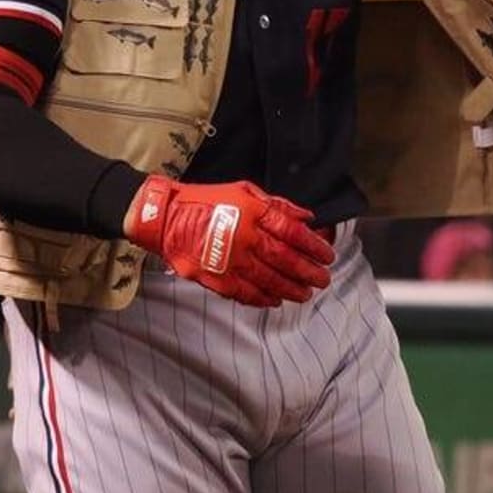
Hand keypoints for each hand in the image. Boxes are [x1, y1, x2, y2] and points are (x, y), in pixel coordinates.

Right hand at [123, 176, 333, 306]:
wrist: (166, 218)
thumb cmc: (206, 200)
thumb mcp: (243, 191)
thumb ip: (276, 205)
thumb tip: (306, 217)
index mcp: (253, 212)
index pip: (291, 231)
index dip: (312, 245)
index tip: (327, 254)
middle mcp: (245, 236)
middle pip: (285, 258)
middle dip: (308, 271)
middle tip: (323, 279)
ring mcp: (230, 259)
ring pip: (269, 279)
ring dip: (291, 288)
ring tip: (306, 294)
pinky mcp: (217, 277)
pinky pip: (246, 292)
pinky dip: (264, 298)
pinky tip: (276, 300)